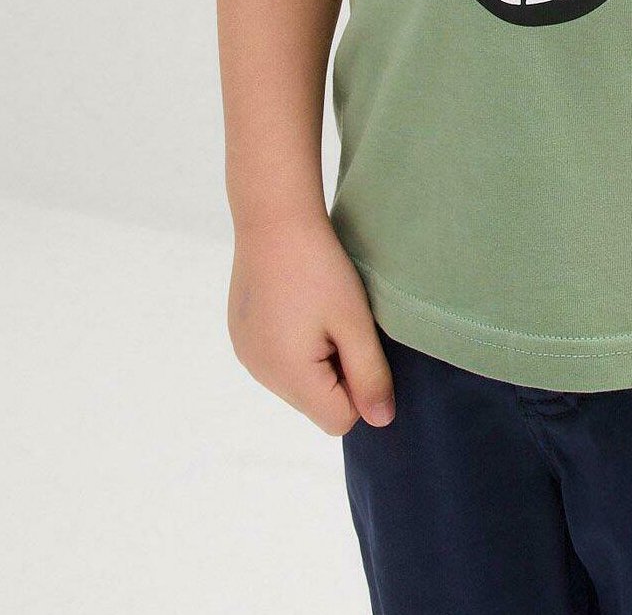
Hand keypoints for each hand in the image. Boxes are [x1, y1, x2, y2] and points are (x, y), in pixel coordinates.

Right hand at [227, 209, 395, 435]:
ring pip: (297, 381)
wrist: (274, 218)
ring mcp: (247, 355)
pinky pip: (277, 359)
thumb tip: (382, 420)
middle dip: (337, 372)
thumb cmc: (320, 268)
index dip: (359, 388)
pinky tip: (298, 303)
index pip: (338, 420)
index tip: (359, 343)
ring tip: (320, 308)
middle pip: (316, 402)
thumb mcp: (355, 322)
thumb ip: (370, 375)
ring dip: (316, 357)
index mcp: (289, 377)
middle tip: (342, 321)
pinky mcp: (242, 334)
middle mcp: (261, 375)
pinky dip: (294, 342)